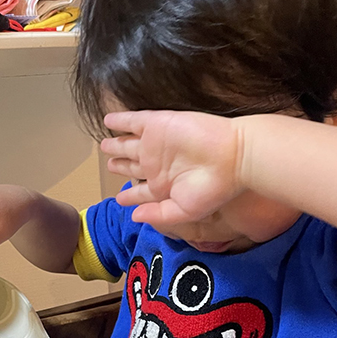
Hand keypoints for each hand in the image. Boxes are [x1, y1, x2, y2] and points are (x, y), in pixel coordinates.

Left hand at [101, 110, 247, 223]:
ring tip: (104, 145)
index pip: (141, 192)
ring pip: (129, 144)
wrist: (232, 156)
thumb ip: (158, 215)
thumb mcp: (183, 210)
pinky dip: (119, 120)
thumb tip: (134, 218)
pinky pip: (132, 121)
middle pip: (133, 165)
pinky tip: (108, 119)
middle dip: (120, 166)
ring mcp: (156, 144)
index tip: (119, 201)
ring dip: (117, 144)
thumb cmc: (212, 188)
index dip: (130, 197)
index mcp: (163, 187)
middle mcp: (157, 165)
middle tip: (109, 165)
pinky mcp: (157, 124)